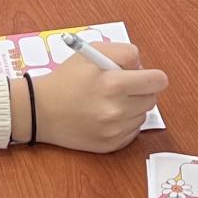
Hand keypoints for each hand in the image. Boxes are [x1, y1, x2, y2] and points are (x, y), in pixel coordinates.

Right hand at [18, 42, 168, 151]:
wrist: (40, 111)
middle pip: (152, 98)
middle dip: (141, 90)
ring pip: (143, 114)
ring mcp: (114, 130)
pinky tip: (106, 115)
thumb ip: (123, 52)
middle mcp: (116, 110)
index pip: (157, 81)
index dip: (153, 76)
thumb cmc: (65, 79)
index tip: (146, 76)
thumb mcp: (91, 52)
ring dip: (132, 106)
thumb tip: (142, 66)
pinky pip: (133, 131)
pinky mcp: (111, 145)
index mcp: (113, 84)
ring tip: (109, 101)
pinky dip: (125, 123)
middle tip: (122, 86)